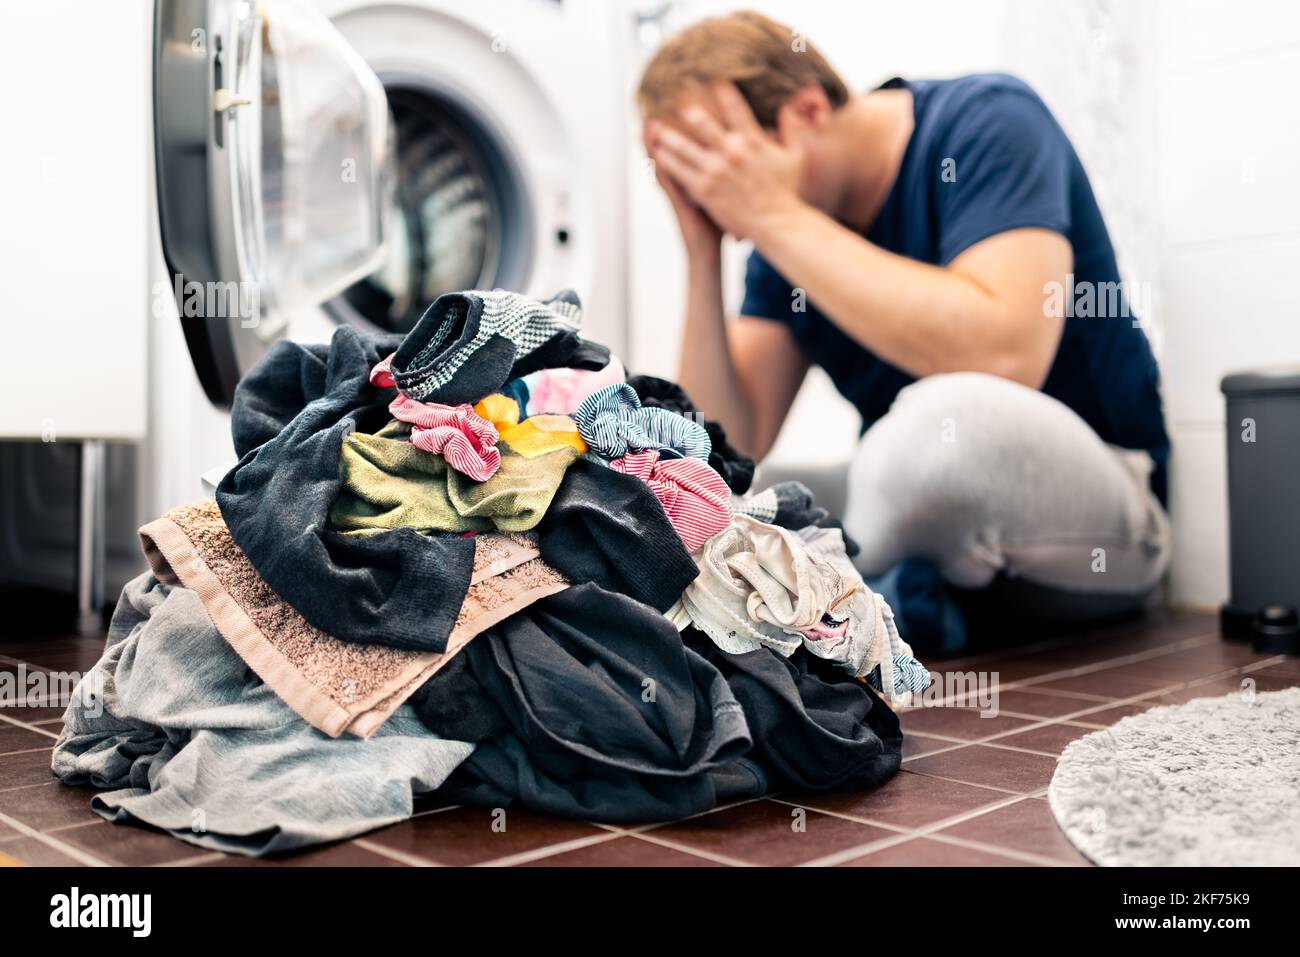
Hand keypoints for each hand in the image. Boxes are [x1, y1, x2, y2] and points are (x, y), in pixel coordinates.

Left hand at [648, 83, 804, 241]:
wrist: (777, 223)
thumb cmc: (787, 191)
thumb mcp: (796, 156)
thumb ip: (791, 129)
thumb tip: (789, 106)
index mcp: (753, 140)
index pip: (734, 107)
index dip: (721, 90)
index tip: (711, 80)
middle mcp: (731, 152)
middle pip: (702, 122)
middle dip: (687, 106)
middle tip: (673, 95)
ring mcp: (715, 171)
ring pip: (684, 146)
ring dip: (668, 134)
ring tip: (654, 125)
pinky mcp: (704, 190)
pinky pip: (679, 171)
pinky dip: (667, 160)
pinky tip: (657, 153)